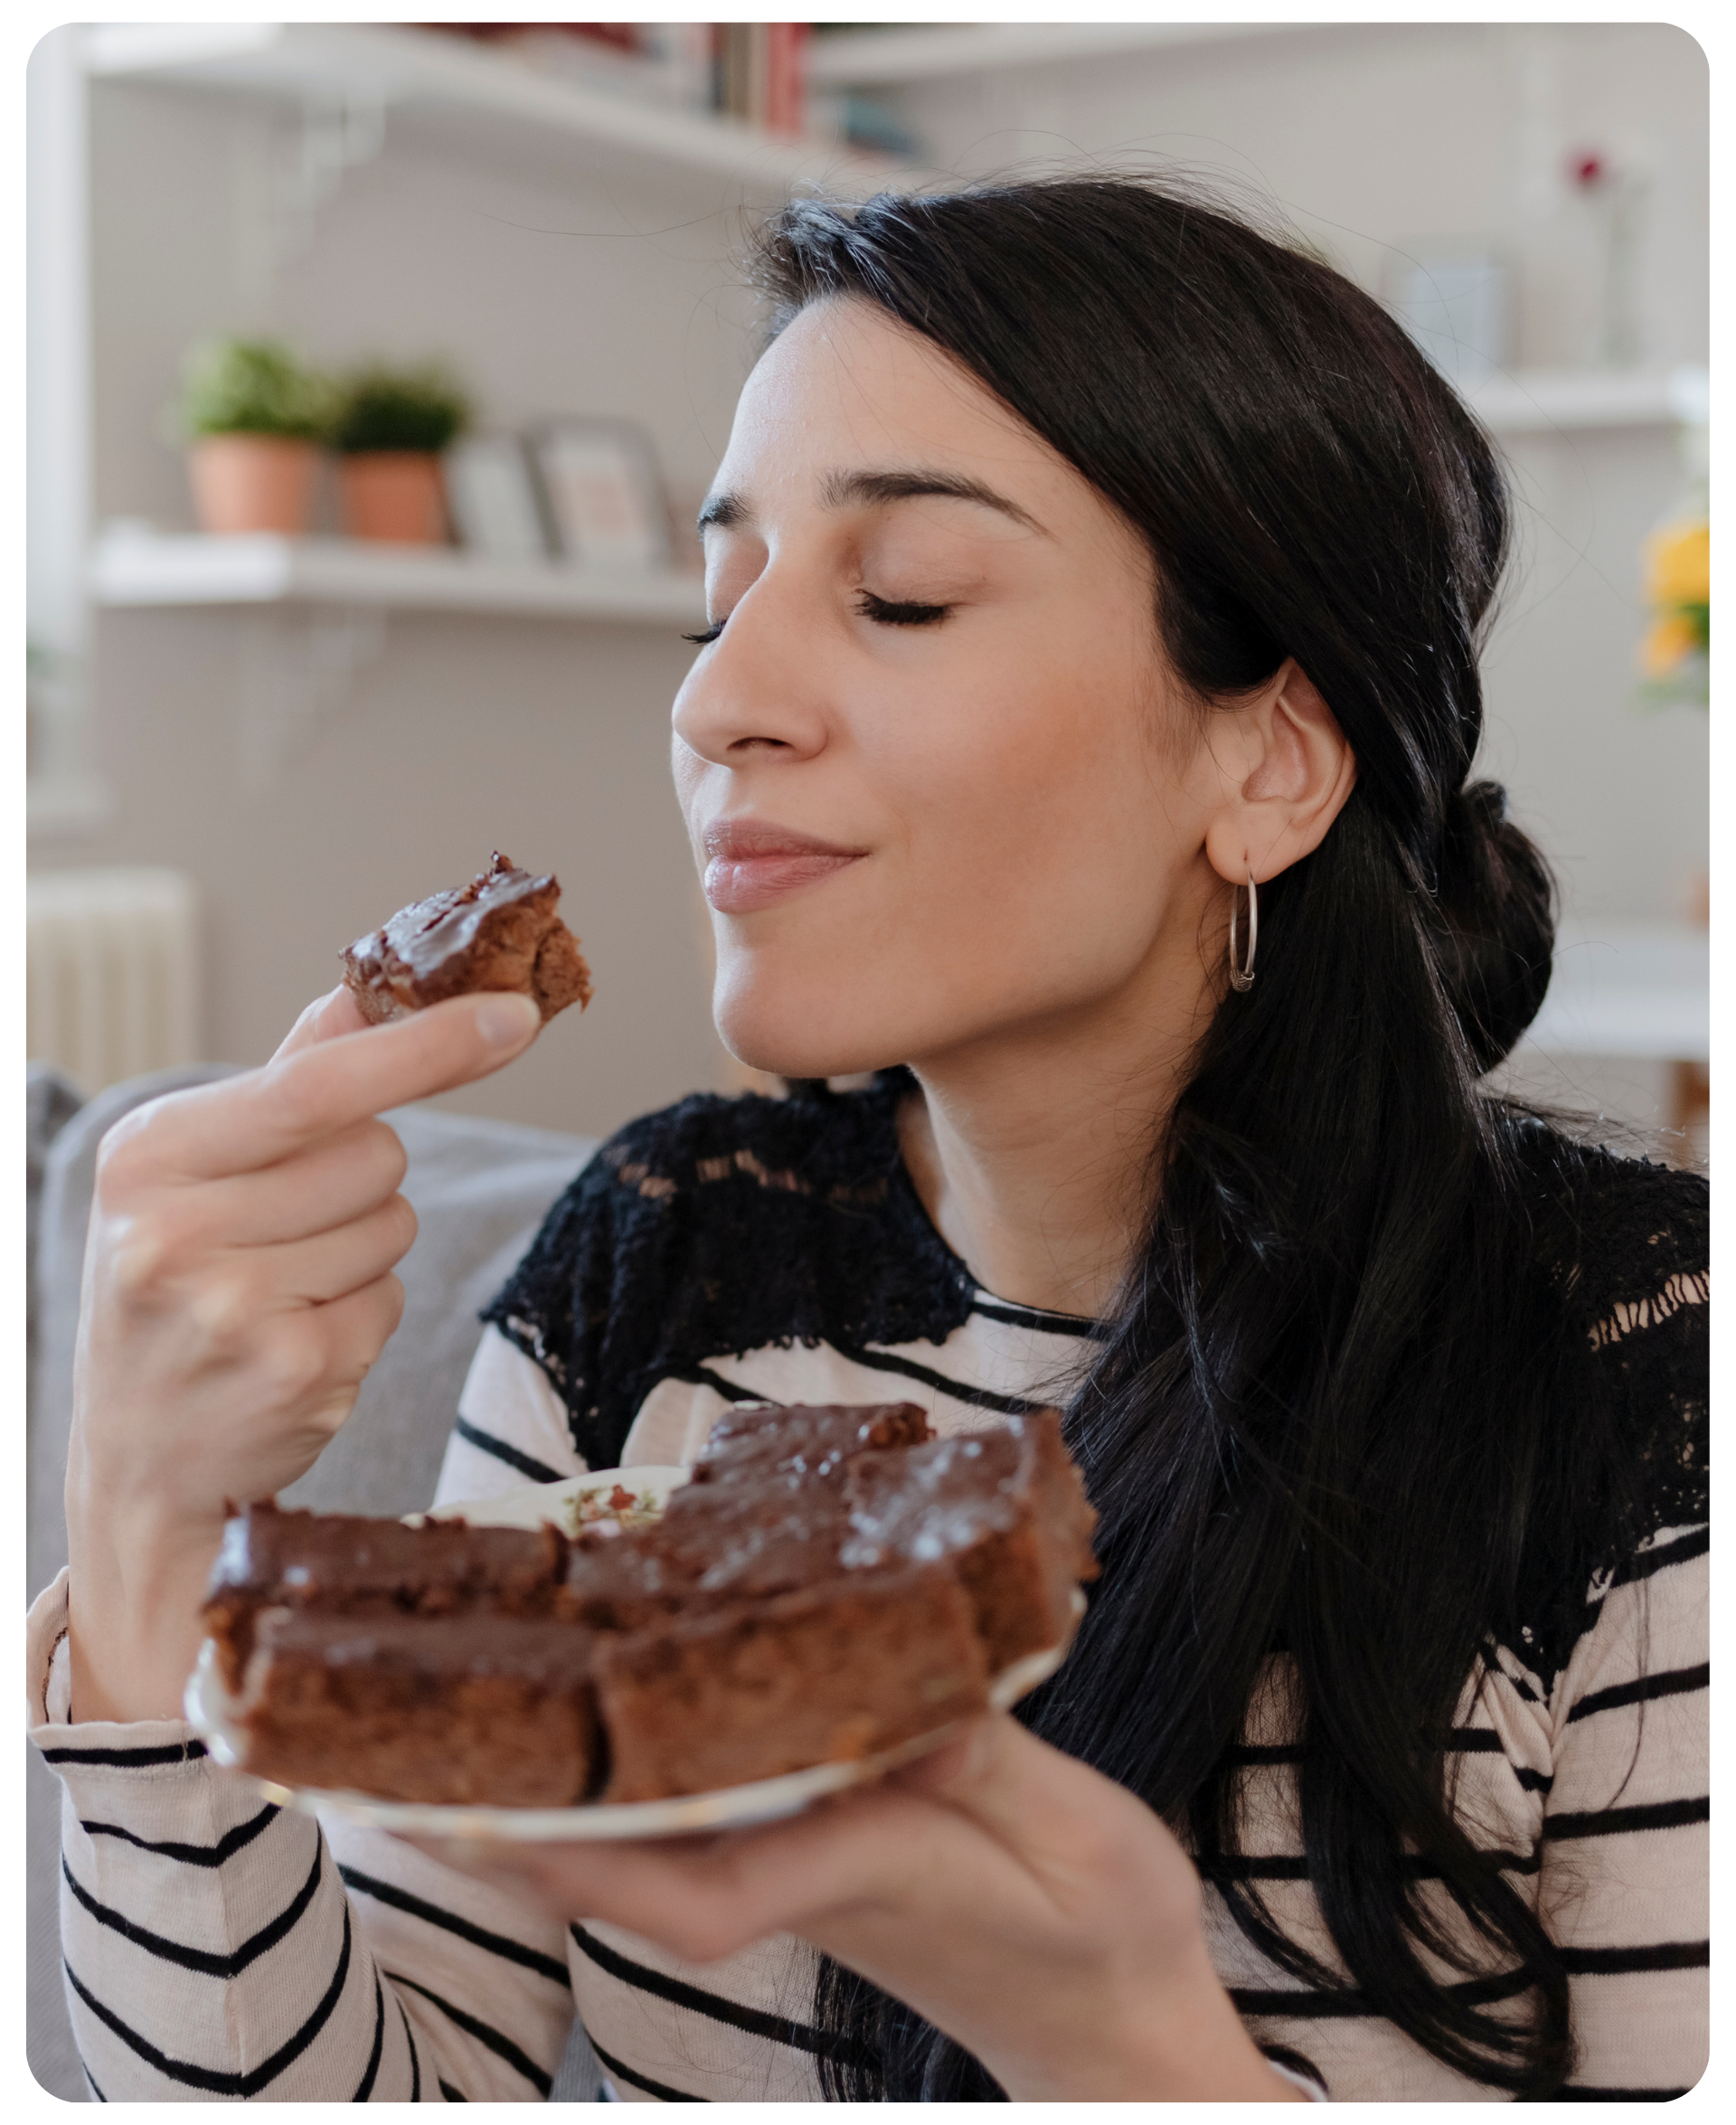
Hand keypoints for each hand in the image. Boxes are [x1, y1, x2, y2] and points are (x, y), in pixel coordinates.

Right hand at [63, 985, 541, 1723]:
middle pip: (378, 1155)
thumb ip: (292, 1072)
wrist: (135, 1456)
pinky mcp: (293, 1375)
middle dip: (364, 1181)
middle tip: (285, 1231)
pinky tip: (295, 1342)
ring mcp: (233, 1311)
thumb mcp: (196, 1169)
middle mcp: (174, 1230)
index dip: (429, 1045)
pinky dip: (365, 1315)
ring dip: (365, 1252)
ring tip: (282, 1290)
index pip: (320, 1084)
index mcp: (149, 1153)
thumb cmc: (175, 1284)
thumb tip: (375, 981)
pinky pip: (393, 1301)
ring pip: (395, 1226)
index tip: (516, 1014)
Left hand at [412, 1713, 1302, 2103]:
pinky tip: (586, 1728)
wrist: (1112, 2028)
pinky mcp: (812, 1856)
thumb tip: (919, 1687)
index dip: (597, 1854)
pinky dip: (620, 1783)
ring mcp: (799, 1873)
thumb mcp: (1085, 1844)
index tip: (496, 1822)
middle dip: (517, 1824)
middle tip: (389, 1772)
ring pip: (647, 1850)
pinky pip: (691, 1825)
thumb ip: (998, 1766)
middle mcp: (804, 1878)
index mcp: (868, 1875)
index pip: (708, 1888)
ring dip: (546, 1800)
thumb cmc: (1106, 1938)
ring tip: (444, 1732)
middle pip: (635, 1869)